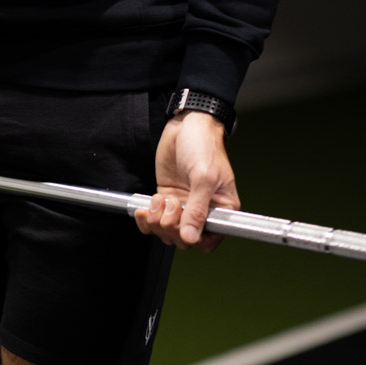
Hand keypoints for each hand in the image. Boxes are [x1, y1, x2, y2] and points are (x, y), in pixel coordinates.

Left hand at [134, 110, 239, 250]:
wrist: (186, 123)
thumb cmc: (204, 146)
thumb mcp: (204, 178)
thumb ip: (196, 210)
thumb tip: (190, 237)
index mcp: (221, 209)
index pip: (208, 241)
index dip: (193, 238)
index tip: (183, 226)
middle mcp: (202, 210)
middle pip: (184, 238)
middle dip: (171, 226)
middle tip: (170, 204)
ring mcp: (183, 204)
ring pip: (167, 231)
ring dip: (157, 220)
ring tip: (160, 199)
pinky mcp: (167, 196)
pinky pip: (154, 219)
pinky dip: (146, 218)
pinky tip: (144, 208)